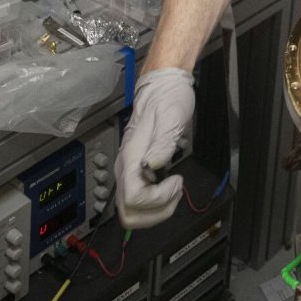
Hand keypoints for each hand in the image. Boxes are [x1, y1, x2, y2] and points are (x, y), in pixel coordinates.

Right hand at [116, 67, 193, 227]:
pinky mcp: (133, 172)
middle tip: (175, 191)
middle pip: (128, 213)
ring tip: (173, 189)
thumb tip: (151, 167)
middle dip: (156, 212)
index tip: (176, 181)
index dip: (157, 199)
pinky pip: (136, 200)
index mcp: (132, 157)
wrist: (161, 87)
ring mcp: (127, 172)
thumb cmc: (168, 99)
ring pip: (130, 212)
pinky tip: (168, 186)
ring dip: (156, 210)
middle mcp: (124, 168)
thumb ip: (162, 144)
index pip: (133, 198)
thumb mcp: (172, 117)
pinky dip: (154, 203)